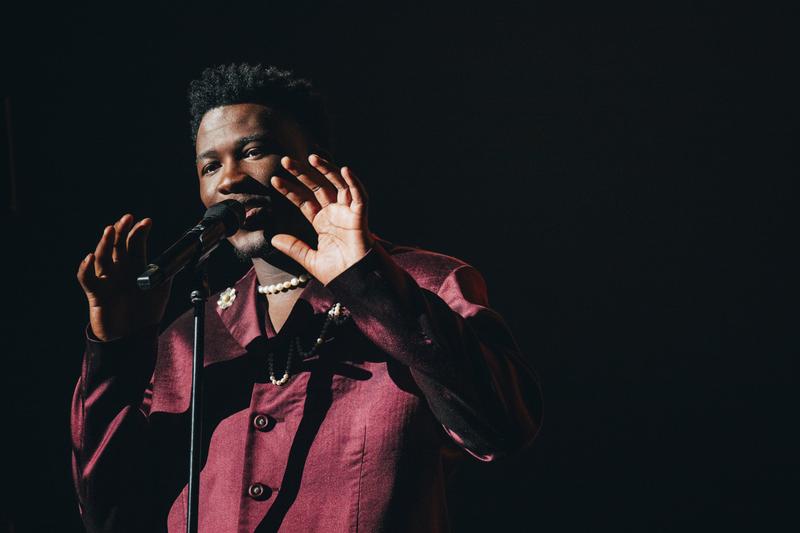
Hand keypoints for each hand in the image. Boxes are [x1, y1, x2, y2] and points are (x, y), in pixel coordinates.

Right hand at [76, 214, 170, 340]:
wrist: (133, 337)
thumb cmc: (146, 312)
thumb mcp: (161, 289)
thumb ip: (167, 272)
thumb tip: (181, 257)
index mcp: (134, 266)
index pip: (134, 243)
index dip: (139, 231)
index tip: (147, 222)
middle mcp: (119, 269)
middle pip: (117, 244)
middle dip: (121, 230)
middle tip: (128, 218)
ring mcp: (106, 279)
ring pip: (102, 256)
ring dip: (105, 243)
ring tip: (110, 230)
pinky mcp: (96, 293)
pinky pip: (87, 279)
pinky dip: (86, 268)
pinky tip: (90, 258)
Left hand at [270, 154, 374, 284]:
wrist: (356, 283)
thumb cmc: (338, 273)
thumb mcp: (309, 260)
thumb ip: (294, 248)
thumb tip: (273, 238)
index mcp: (322, 222)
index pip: (304, 200)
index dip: (290, 190)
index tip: (274, 180)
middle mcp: (334, 214)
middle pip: (318, 187)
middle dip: (302, 173)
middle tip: (285, 160)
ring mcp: (348, 213)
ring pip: (338, 185)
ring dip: (327, 170)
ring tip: (311, 158)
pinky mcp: (361, 217)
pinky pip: (360, 196)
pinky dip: (354, 182)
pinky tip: (344, 169)